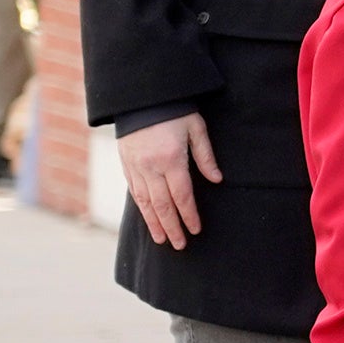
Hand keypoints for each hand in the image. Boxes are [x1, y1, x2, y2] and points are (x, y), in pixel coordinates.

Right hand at [117, 112, 220, 249]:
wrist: (140, 97)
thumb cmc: (175, 110)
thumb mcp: (196, 128)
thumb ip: (206, 156)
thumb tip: (217, 180)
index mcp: (171, 159)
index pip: (182, 196)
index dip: (189, 215)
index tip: (196, 230)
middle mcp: (150, 167)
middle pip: (162, 205)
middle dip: (172, 227)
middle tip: (180, 245)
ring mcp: (136, 167)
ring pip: (145, 202)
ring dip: (154, 223)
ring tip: (163, 240)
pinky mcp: (126, 165)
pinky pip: (134, 192)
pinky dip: (142, 208)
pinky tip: (148, 219)